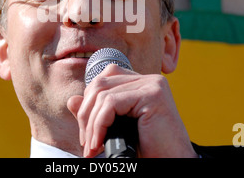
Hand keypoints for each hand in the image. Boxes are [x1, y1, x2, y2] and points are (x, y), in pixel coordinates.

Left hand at [67, 64, 197, 157]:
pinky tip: (101, 142)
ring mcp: (152, 84)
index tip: (87, 133)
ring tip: (93, 147)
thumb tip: (72, 100)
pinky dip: (99, 124)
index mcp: (140, 83)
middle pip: (100, 84)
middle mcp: (147, 79)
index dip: (89, 104)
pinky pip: (111, 103)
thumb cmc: (147, 148)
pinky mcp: (153, 94)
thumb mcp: (115, 129)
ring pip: (103, 94)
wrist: (171, 164)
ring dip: (91, 124)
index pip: (104, 79)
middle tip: (87, 143)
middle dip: (86, 115)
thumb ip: (95, 114)